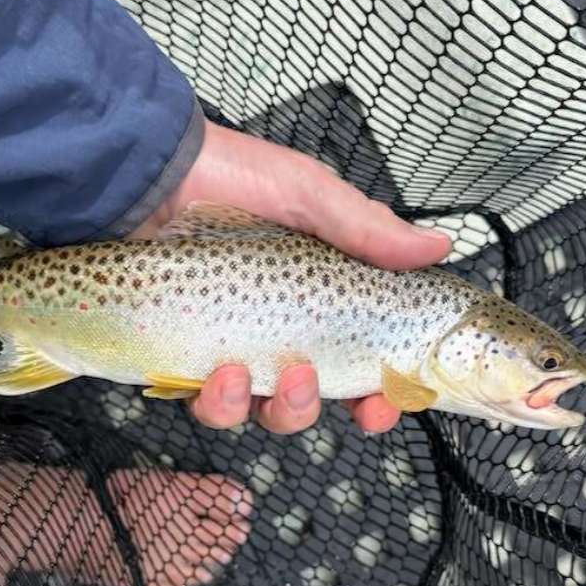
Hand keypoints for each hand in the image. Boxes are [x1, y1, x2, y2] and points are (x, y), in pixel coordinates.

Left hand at [129, 120, 451, 434]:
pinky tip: (218, 374)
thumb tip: (438, 246)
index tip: (389, 400)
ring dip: (273, 408)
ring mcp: (235, 347)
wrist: (148, 174)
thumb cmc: (229, 176)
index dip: (381, 390)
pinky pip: (212, 405)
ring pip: (264, 410)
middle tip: (307, 379)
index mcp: (320, 295)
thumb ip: (367, 230)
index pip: (363, 356)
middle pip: (313, 397)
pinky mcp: (190, 357)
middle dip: (315, 405)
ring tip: (253, 374)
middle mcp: (281, 329)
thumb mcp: (308, 195)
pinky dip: (220, 403)